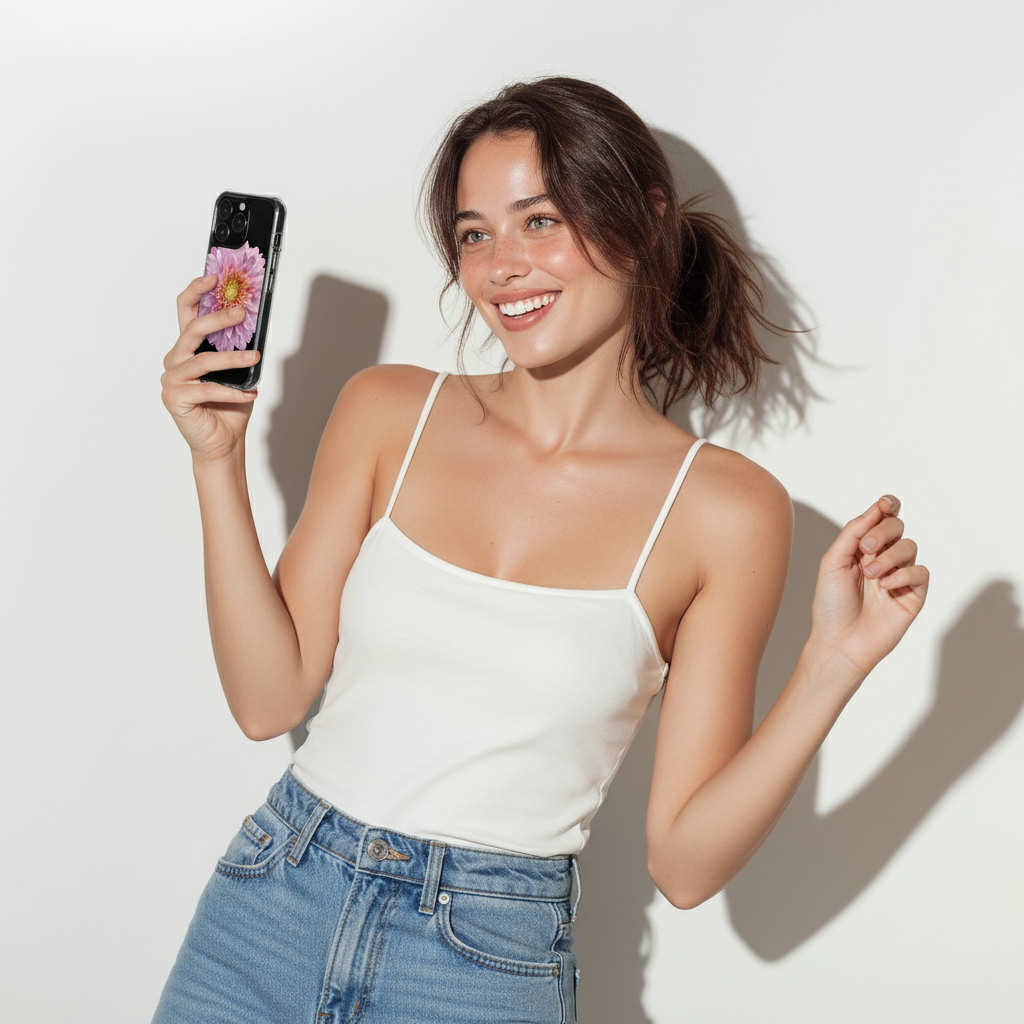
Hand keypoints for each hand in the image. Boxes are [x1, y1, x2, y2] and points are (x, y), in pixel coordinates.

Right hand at [161, 274, 260, 462]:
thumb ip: (239, 348)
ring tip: (254, 357)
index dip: (196, 291)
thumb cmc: (229, 407)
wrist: (223, 443)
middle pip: (192, 330)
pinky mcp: (175, 398)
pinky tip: (250, 394)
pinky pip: (208, 389)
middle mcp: (175, 360)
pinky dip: (233, 392)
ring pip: (203, 360)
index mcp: (188, 349)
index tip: (214, 278)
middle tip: (241, 313)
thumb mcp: (239, 372)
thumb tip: (253, 322)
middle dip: (218, 319)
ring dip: (233, 359)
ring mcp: (172, 379)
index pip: (186, 311)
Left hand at [810, 496, 929, 676]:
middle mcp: (883, 558)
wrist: (839, 642)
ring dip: (889, 556)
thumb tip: (875, 508)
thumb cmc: (831, 604)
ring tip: (871, 575)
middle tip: (865, 549)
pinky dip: (904, 574)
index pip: (882, 519)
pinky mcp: (913, 595)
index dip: (888, 506)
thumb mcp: (833, 562)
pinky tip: (886, 587)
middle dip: (882, 532)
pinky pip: (921, 572)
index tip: (884, 504)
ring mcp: (900, 576)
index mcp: (862, 548)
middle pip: (897, 527)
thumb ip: (853, 532)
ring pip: (910, 547)